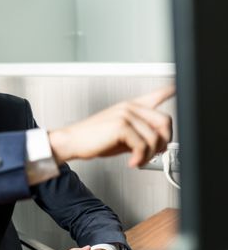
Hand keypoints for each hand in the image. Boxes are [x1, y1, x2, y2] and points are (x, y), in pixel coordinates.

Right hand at [48, 85, 174, 166]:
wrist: (72, 141)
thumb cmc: (93, 139)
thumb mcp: (121, 137)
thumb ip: (139, 136)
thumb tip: (157, 146)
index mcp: (130, 107)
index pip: (156, 94)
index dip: (170, 90)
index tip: (177, 87)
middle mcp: (129, 107)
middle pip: (164, 120)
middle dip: (164, 141)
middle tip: (154, 152)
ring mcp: (125, 114)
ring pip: (154, 137)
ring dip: (149, 155)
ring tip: (138, 160)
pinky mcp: (121, 125)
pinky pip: (142, 145)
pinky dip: (140, 158)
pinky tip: (132, 162)